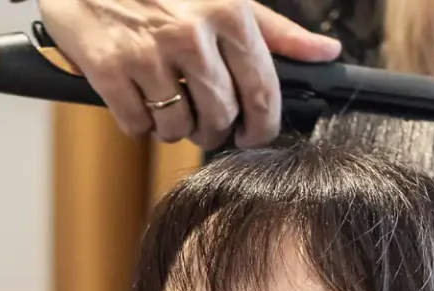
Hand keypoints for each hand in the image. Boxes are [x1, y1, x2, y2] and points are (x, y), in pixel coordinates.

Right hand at [37, 0, 340, 148]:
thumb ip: (274, 30)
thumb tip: (325, 52)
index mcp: (226, 11)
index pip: (261, 90)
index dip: (262, 126)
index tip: (254, 134)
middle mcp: (190, 33)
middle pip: (220, 115)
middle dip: (215, 130)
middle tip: (206, 123)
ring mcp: (146, 53)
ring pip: (177, 126)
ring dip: (175, 129)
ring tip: (168, 105)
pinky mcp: (108, 69)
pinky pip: (136, 124)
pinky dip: (138, 123)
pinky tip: (137, 99)